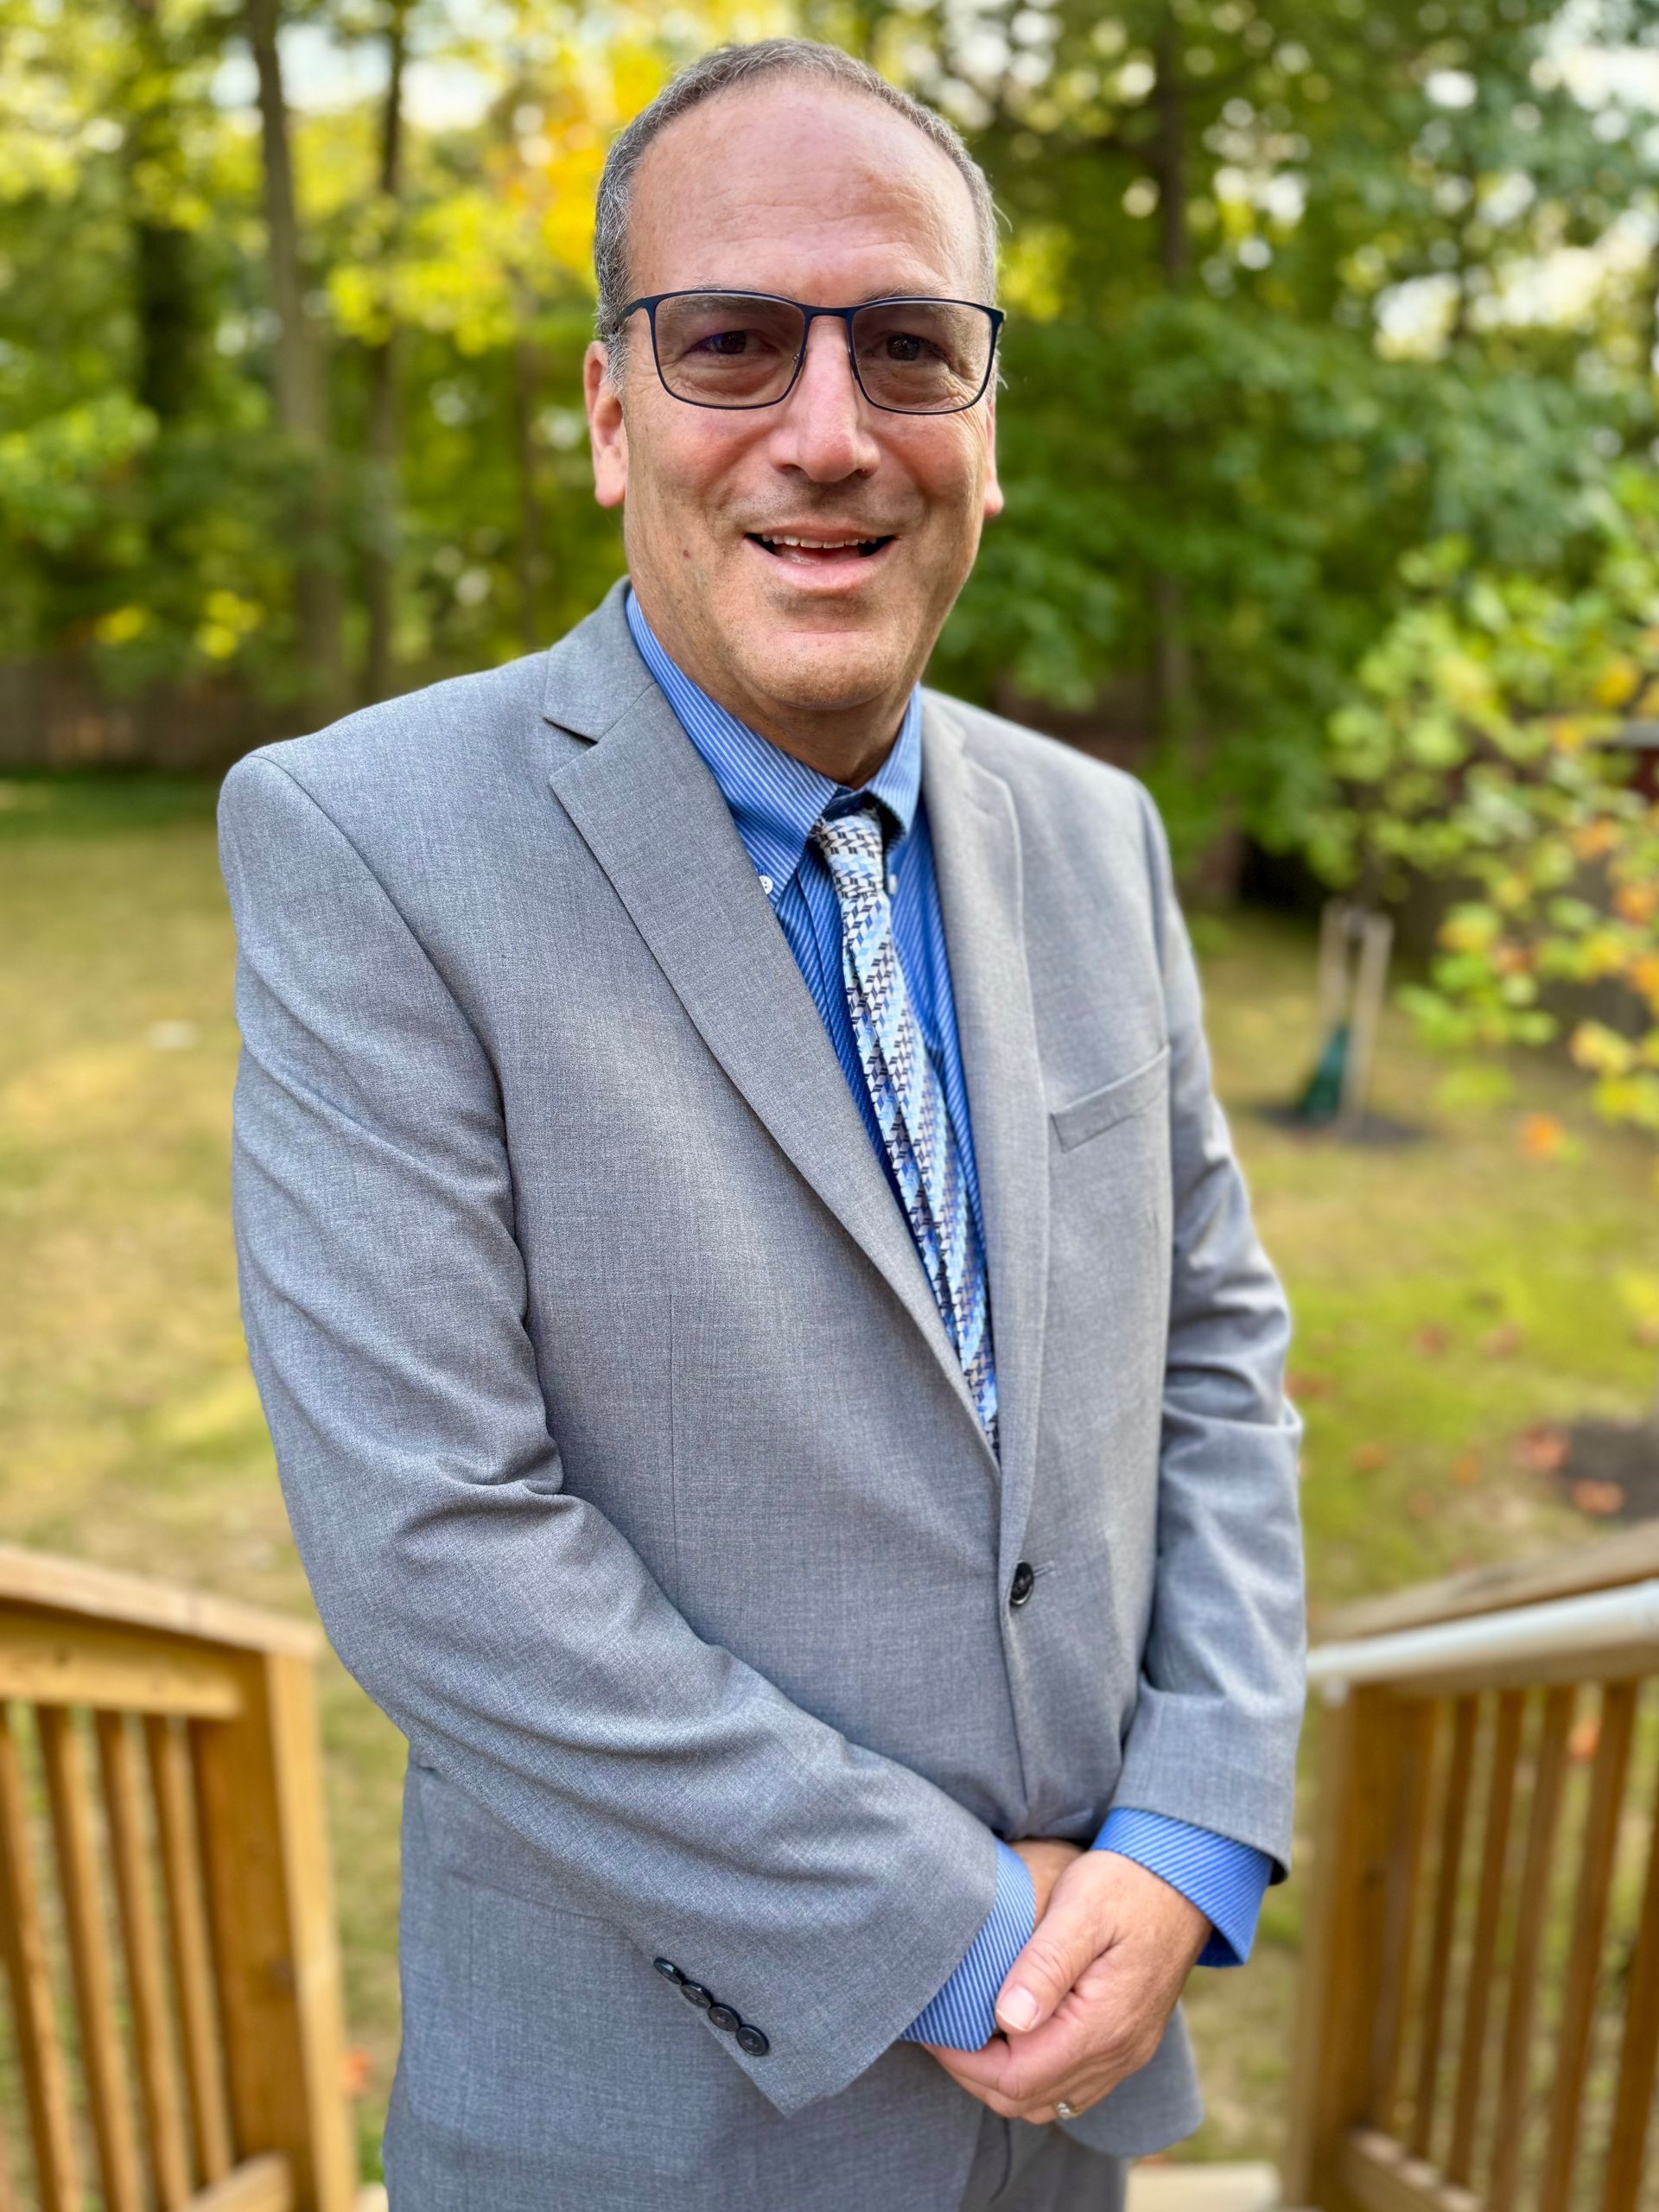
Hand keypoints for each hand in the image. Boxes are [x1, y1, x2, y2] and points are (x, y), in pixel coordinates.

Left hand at [924, 1851, 1208, 2123]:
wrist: (1185, 1878)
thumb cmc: (1126, 1883)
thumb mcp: (1082, 1909)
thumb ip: (1045, 1965)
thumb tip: (1008, 2019)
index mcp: (1104, 2025)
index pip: (1019, 2077)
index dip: (967, 2062)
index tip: (936, 2028)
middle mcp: (1118, 2053)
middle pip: (1029, 2100)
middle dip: (975, 2075)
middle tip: (942, 2031)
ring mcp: (1125, 2054)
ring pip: (1049, 2101)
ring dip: (1002, 2079)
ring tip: (968, 2035)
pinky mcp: (1126, 2044)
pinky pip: (1071, 2086)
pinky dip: (1033, 2075)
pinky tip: (1011, 2037)